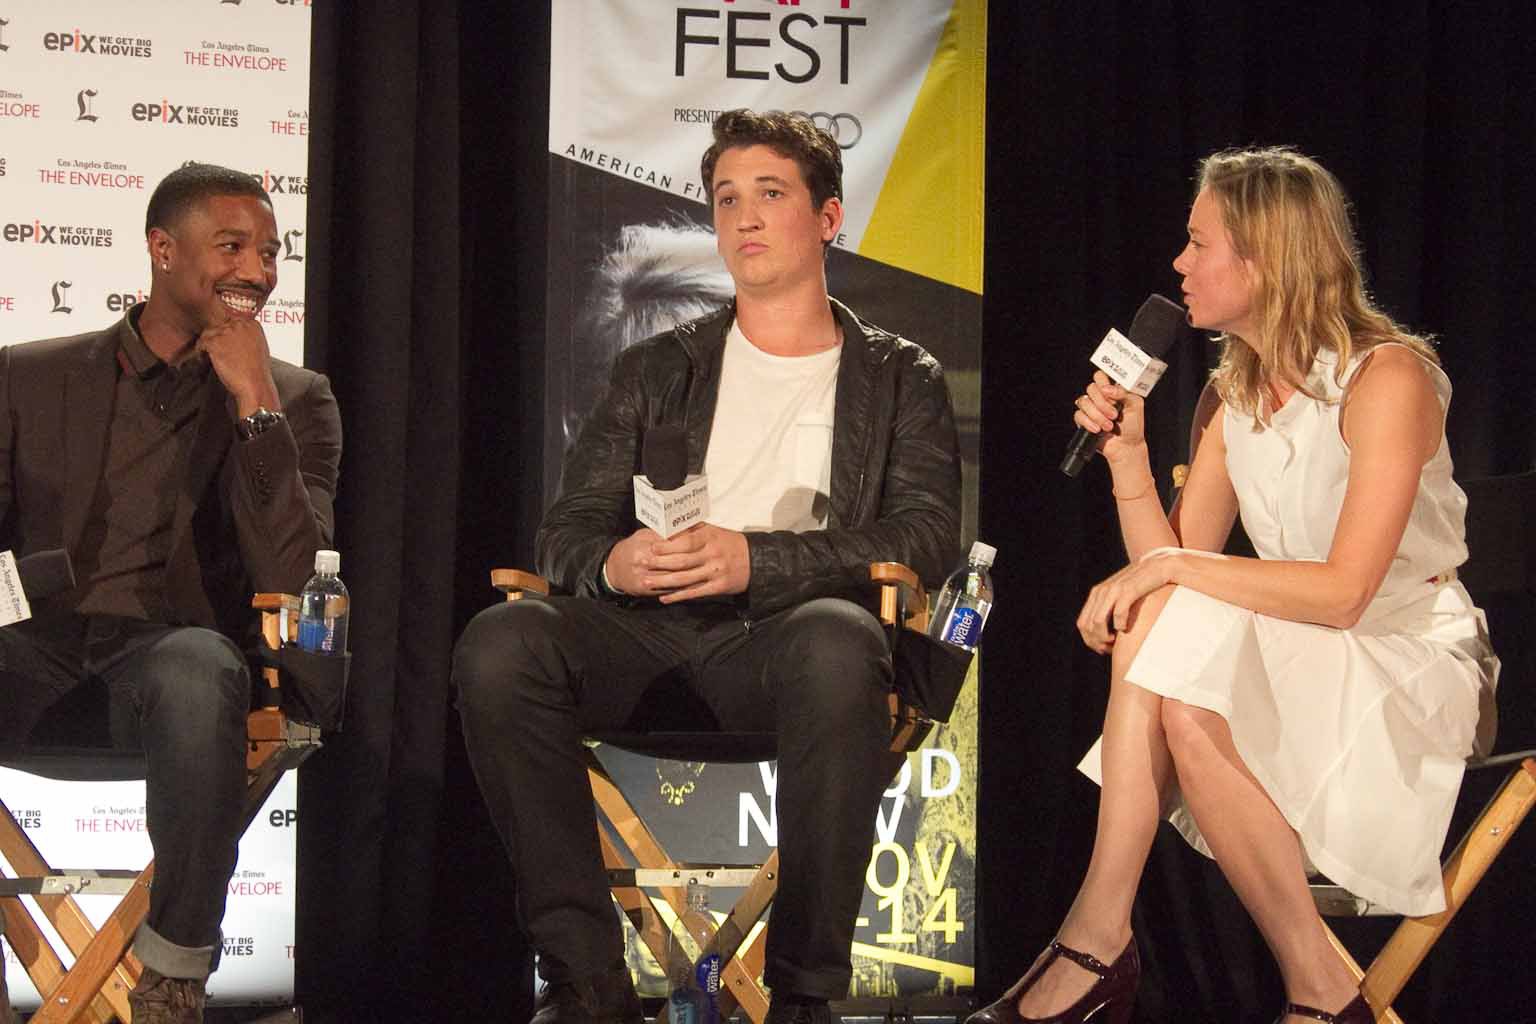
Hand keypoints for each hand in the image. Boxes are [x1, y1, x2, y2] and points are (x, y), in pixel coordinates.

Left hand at [197, 310, 279, 415]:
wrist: (255, 386)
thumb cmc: (257, 372)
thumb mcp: (258, 348)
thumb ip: (247, 337)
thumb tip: (233, 337)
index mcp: (253, 324)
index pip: (231, 323)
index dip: (225, 335)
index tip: (224, 346)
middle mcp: (240, 324)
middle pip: (218, 327)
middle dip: (216, 340)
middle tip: (217, 354)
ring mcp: (227, 332)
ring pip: (208, 334)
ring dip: (207, 346)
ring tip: (212, 359)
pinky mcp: (215, 342)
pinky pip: (201, 343)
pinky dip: (201, 353)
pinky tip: (207, 362)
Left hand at [605, 524, 750, 601]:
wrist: (756, 560)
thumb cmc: (730, 543)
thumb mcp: (714, 531)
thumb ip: (693, 529)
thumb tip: (670, 524)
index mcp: (710, 538)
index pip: (684, 542)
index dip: (666, 546)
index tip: (651, 547)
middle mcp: (712, 554)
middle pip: (681, 561)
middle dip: (659, 564)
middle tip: (642, 564)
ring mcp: (715, 572)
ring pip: (685, 578)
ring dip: (663, 582)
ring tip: (646, 582)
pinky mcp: (718, 587)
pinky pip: (695, 592)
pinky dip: (678, 596)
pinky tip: (664, 598)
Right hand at [1073, 371, 1145, 463]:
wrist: (1125, 446)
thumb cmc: (1133, 426)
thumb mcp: (1136, 405)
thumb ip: (1124, 392)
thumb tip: (1107, 389)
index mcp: (1112, 390)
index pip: (1101, 376)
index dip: (1103, 382)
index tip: (1109, 392)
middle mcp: (1100, 397)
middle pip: (1091, 388)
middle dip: (1102, 403)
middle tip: (1114, 415)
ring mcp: (1090, 408)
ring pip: (1084, 402)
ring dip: (1097, 415)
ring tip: (1109, 426)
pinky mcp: (1083, 420)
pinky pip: (1079, 415)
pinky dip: (1089, 423)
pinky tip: (1098, 429)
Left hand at [1076, 549, 1178, 653]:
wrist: (1159, 565)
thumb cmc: (1142, 586)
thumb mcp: (1121, 596)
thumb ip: (1109, 608)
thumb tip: (1102, 634)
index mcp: (1096, 594)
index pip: (1082, 624)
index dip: (1090, 641)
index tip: (1104, 648)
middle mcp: (1101, 591)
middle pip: (1088, 626)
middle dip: (1097, 642)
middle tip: (1111, 648)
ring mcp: (1113, 590)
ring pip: (1098, 622)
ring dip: (1105, 637)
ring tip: (1116, 641)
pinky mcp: (1128, 590)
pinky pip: (1117, 614)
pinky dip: (1120, 626)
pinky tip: (1127, 628)